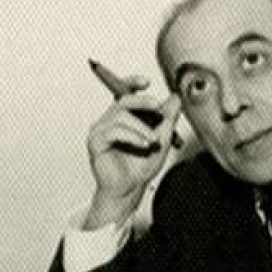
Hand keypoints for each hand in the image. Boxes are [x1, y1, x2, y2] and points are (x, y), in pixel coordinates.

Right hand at [85, 76, 181, 227]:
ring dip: (141, 127)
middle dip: (142, 101)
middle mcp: (110, 120)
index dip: (133, 83)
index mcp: (123, 116)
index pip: (124, 92)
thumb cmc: (141, 166)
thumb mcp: (162, 138)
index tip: (147, 82)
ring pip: (120, 116)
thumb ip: (168, 118)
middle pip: (123, 99)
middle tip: (158, 107)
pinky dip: (131, 136)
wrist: (132, 189)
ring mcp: (100, 131)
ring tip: (153, 141)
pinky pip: (113, 132)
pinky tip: (143, 144)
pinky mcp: (96, 143)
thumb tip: (176, 97)